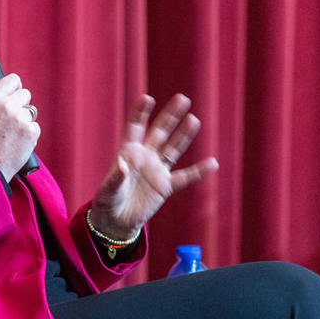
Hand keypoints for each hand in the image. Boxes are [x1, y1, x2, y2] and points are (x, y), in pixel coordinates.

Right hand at [0, 73, 39, 180]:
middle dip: (21, 104)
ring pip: (31, 111)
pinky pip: (35, 126)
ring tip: (12, 132)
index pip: (13, 79)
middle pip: (26, 94)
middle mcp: (8, 105)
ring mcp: (21, 118)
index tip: (13, 95)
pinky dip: (29, 133)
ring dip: (25, 119)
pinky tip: (17, 140)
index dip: (14, 88)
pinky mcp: (31, 131)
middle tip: (11, 118)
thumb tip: (11, 93)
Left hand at [89, 94, 218, 237]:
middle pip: (160, 132)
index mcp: (127, 153)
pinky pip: (185, 177)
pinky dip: (198, 172)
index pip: (135, 128)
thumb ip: (115, 178)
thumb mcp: (107, 191)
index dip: (141, 113)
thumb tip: (122, 166)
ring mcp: (156, 170)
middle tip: (182, 98)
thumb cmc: (107, 202)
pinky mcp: (165, 186)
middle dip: (170, 116)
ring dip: (184, 135)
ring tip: (194, 119)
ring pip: (173, 149)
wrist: (116, 221)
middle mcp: (144, 157)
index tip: (147, 97)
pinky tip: (212, 163)